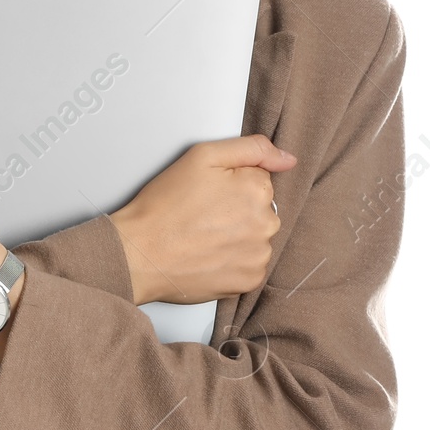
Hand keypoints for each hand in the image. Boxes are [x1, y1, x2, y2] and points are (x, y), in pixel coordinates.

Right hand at [108, 135, 297, 305]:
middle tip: (202, 215)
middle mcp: (266, 224)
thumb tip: (289, 159)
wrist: (140, 252)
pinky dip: (233, 261)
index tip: (208, 193)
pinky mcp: (249, 280)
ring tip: (203, 237)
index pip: (258, 180)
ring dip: (237, 237)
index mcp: (258, 190)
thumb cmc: (165, 205)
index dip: (230, 184)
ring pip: (256, 238)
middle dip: (237, 210)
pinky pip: (250, 264)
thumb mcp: (203, 156)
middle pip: (260, 209)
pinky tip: (209, 255)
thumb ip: (252, 149)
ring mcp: (259, 255)